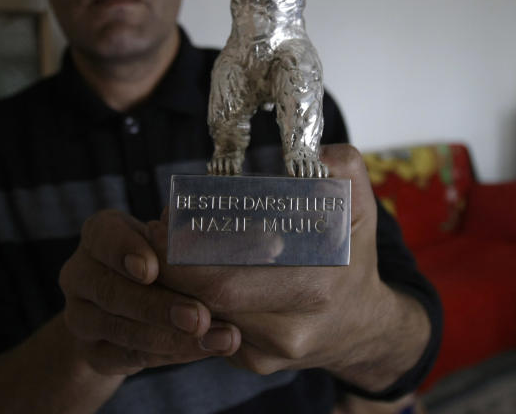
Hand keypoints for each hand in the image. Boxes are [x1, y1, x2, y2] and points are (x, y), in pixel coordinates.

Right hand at [57, 209, 240, 375]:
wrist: (150, 310)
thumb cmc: (171, 263)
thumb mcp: (176, 247)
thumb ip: (179, 245)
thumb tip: (191, 240)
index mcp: (100, 234)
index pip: (104, 237)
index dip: (126, 252)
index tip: (151, 270)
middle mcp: (81, 272)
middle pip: (112, 290)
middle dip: (159, 306)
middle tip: (199, 317)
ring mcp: (79, 315)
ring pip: (119, 329)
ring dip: (171, 337)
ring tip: (217, 339)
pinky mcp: (92, 352)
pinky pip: (127, 357)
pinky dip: (170, 355)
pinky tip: (203, 350)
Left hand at [149, 145, 423, 387]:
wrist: (361, 325)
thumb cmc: (353, 258)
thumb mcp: (360, 208)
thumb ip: (342, 169)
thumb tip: (312, 152)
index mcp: (314, 287)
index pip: (227, 277)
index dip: (186, 252)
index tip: (165, 221)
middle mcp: (291, 329)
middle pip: (208, 299)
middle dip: (171, 265)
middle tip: (153, 231)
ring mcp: (271, 353)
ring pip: (202, 319)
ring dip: (174, 285)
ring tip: (161, 248)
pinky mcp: (255, 364)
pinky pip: (209, 334)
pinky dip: (191, 304)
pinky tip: (183, 278)